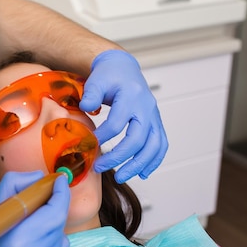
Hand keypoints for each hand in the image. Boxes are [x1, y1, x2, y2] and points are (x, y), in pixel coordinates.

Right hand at [0, 171, 69, 246]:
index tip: (59, 180)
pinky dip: (51, 241)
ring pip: (60, 235)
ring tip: (30, 226)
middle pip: (58, 222)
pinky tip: (33, 243)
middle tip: (47, 195)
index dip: (60, 193)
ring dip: (50, 224)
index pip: (54, 212)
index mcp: (19, 240)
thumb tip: (40, 177)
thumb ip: (15, 184)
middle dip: (55, 205)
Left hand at [80, 49, 167, 181]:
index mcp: (131, 96)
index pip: (117, 123)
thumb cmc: (109, 75)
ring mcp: (154, 116)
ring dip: (139, 165)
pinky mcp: (156, 123)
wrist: (123, 68)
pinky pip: (160, 145)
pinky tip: (143, 173)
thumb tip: (86, 108)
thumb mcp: (97, 79)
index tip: (89, 145)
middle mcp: (146, 108)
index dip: (102, 137)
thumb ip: (91, 93)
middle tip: (101, 167)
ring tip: (121, 177)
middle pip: (138, 139)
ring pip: (154, 146)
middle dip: (119, 157)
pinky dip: (154, 161)